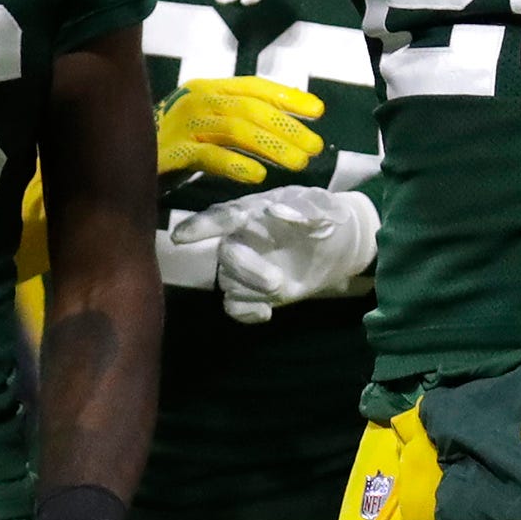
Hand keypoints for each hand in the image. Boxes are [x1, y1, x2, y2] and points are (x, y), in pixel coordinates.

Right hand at [158, 76, 322, 182]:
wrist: (120, 160)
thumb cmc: (174, 142)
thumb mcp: (210, 124)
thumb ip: (241, 121)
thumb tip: (288, 129)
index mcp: (209, 88)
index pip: (254, 87)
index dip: (287, 96)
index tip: (318, 111)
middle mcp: (197, 99)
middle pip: (249, 108)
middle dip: (287, 126)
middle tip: (315, 147)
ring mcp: (182, 123)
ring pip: (234, 129)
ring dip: (270, 146)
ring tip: (297, 163)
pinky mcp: (170, 151)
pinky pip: (208, 155)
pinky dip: (235, 165)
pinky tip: (258, 176)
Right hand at [167, 185, 380, 319]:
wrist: (338, 247)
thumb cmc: (325, 218)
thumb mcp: (323, 207)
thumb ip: (303, 208)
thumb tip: (275, 210)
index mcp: (253, 212)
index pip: (222, 217)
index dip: (200, 226)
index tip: (181, 238)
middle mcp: (240, 238)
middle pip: (226, 256)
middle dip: (246, 270)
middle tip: (277, 282)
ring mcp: (244, 266)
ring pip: (228, 282)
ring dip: (252, 291)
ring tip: (282, 288)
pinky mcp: (252, 291)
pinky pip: (234, 305)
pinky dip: (247, 312)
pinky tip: (266, 312)